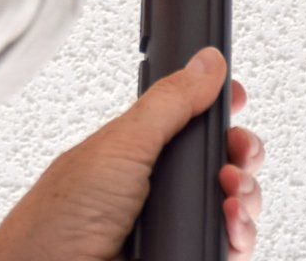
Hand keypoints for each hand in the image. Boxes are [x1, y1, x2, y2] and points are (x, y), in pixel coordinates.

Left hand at [0, 48, 265, 260]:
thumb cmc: (60, 217)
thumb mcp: (123, 144)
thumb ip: (170, 102)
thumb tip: (207, 63)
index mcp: (140, 149)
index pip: (193, 120)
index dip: (220, 108)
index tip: (237, 99)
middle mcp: (158, 185)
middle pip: (223, 162)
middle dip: (243, 155)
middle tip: (240, 155)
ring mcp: (172, 224)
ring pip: (233, 205)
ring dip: (245, 197)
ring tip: (232, 195)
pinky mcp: (183, 253)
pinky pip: (228, 245)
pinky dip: (239, 235)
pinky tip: (229, 226)